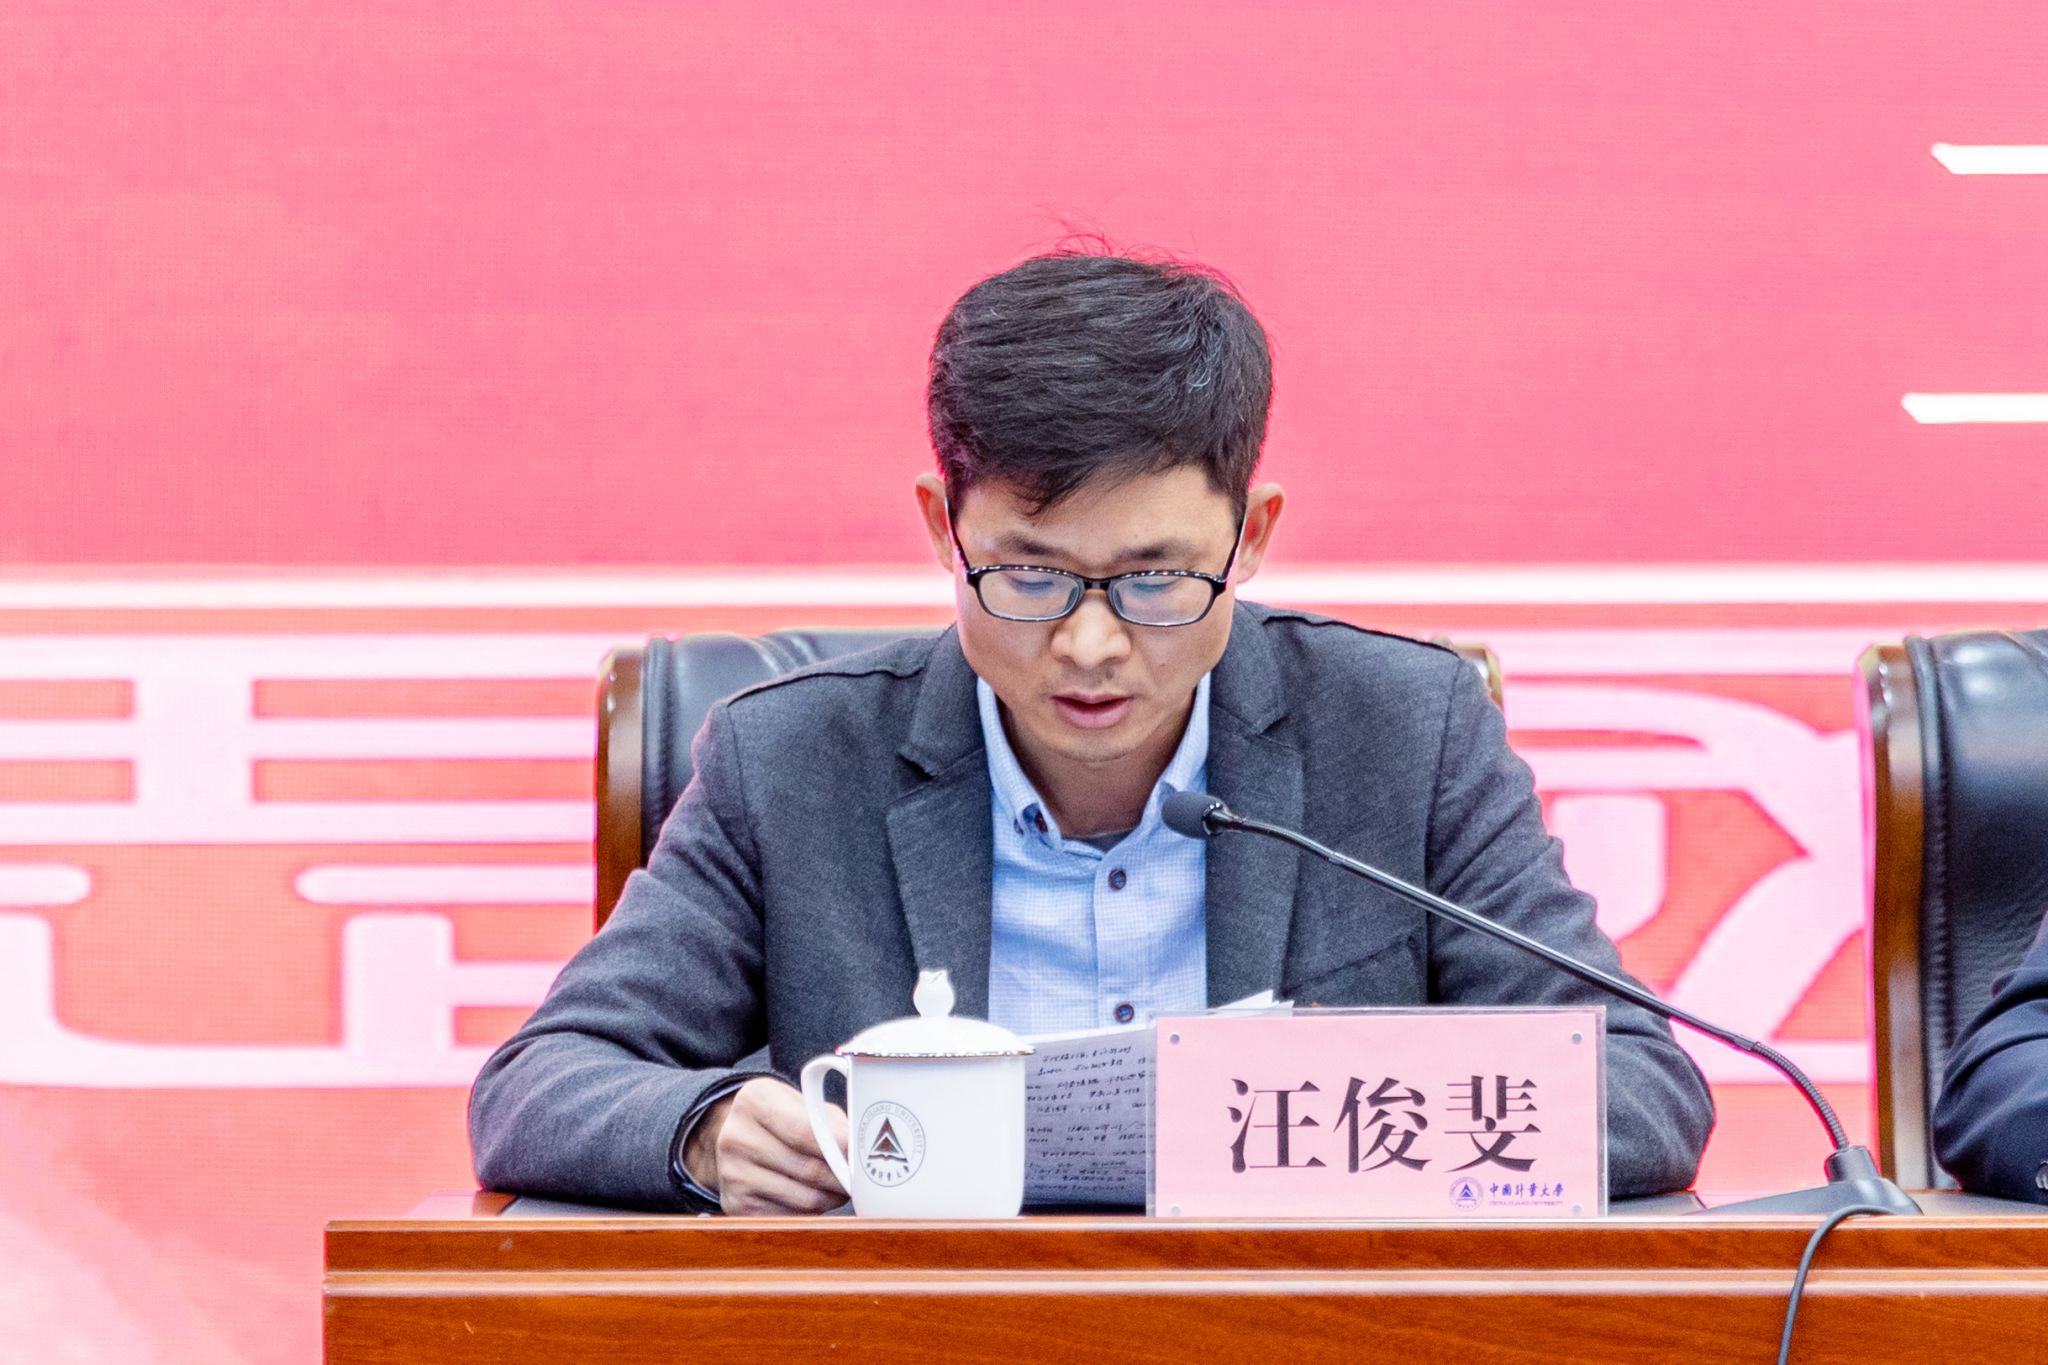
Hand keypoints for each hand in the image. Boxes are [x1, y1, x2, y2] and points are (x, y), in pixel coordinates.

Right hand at [685, 1077, 847, 1214]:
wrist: (738, 1137)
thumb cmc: (782, 1118)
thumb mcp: (802, 1105)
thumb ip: (831, 1124)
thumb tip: (860, 1152)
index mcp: (753, 1102)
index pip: (805, 1132)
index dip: (841, 1148)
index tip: (862, 1158)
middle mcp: (736, 1137)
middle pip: (807, 1169)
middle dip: (842, 1179)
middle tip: (860, 1181)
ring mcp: (732, 1174)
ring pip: (804, 1199)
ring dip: (832, 1198)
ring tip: (842, 1189)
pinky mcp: (735, 1205)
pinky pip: (791, 1217)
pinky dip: (812, 1212)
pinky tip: (817, 1199)